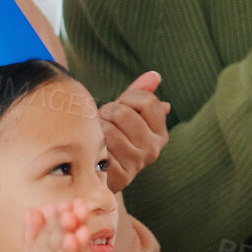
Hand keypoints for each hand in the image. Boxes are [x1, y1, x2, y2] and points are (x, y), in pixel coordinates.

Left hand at [100, 71, 168, 192]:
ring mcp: (136, 164)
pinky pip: (97, 149)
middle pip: (123, 113)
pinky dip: (90, 146)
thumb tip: (154, 75)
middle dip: (108, 113)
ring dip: (97, 129)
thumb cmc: (112, 136)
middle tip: (105, 124)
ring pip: (108, 130)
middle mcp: (153, 150)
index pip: (148, 101)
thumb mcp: (127, 113)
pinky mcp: (117, 176)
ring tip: (98, 138)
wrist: (97, 172)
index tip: (120, 107)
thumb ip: (140, 94)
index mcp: (160, 133)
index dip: (127, 98)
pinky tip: (93, 153)